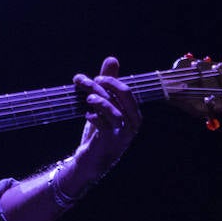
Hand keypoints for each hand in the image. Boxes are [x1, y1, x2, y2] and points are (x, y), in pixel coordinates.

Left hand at [71, 56, 141, 182]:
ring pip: (115, 111)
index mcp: (133, 113)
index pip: (126, 90)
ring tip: (88, 98)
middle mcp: (132, 124)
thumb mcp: (104, 106)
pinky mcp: (109, 143)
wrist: (91, 161)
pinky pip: (104, 126)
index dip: (110, 80)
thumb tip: (112, 58)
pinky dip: (95, 118)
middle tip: (88, 81)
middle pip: (123, 96)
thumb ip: (108, 84)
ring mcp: (122, 134)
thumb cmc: (100, 131)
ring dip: (100, 101)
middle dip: (105, 85)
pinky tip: (87, 115)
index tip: (93, 77)